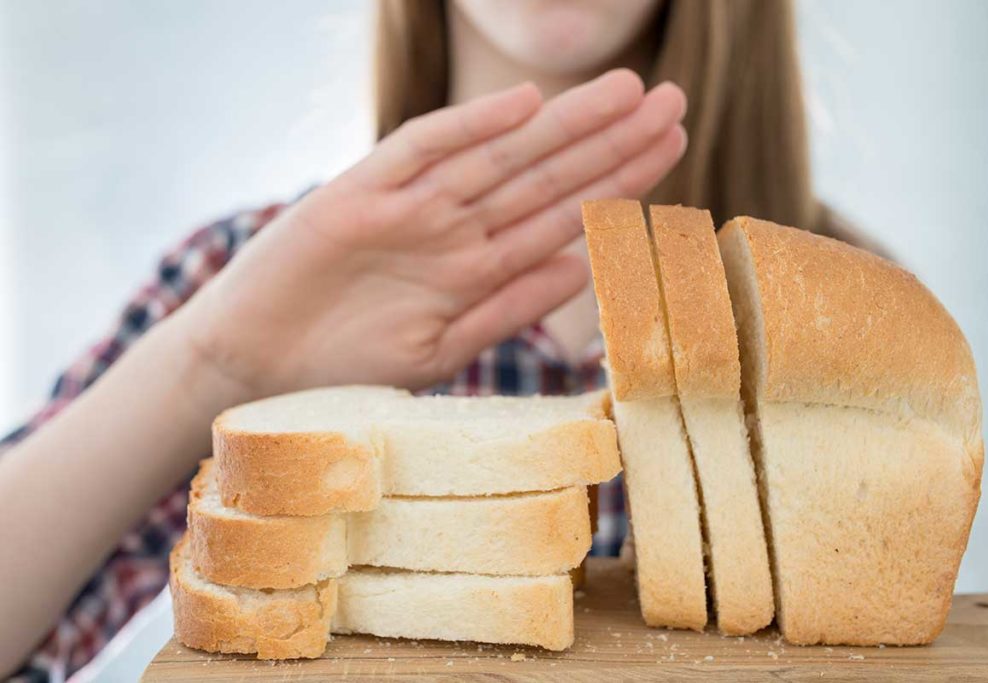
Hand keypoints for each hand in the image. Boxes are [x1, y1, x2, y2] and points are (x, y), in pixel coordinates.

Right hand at [176, 69, 686, 399]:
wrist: (256, 368)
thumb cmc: (345, 367)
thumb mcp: (440, 348)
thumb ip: (506, 308)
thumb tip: (580, 268)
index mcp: (477, 265)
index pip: (563, 214)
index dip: (619, 181)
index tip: (673, 150)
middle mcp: (453, 228)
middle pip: (545, 175)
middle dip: (610, 141)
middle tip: (675, 101)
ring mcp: (409, 207)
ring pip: (499, 156)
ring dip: (562, 127)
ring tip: (627, 95)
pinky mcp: (357, 195)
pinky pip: (420, 153)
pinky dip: (466, 129)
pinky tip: (522, 105)